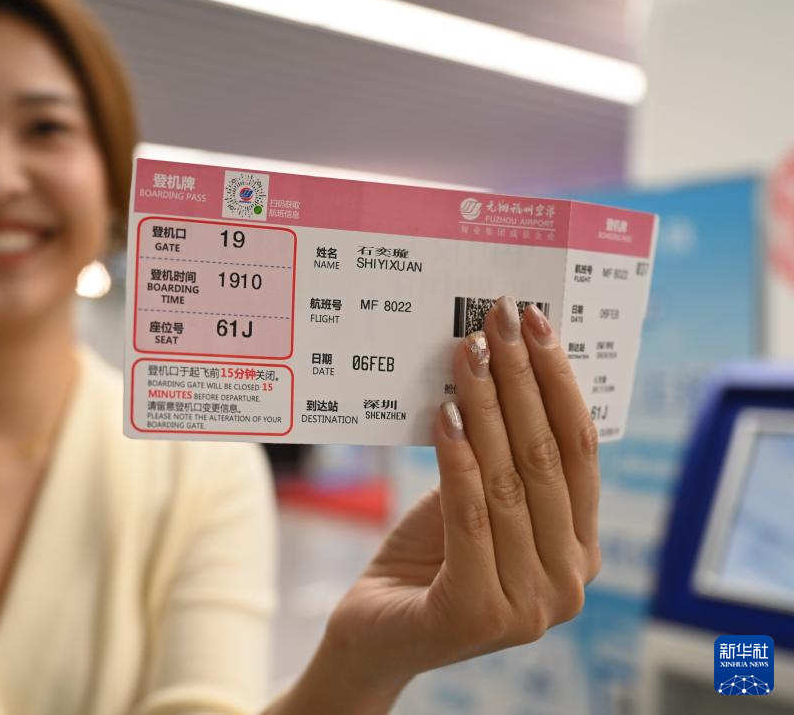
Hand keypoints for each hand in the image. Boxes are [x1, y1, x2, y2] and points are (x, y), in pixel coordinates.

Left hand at [324, 297, 600, 690]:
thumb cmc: (427, 560)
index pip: (579, 450)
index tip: (534, 323)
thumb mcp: (476, 503)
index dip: (559, 381)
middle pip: (546, 457)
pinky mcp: (478, 615)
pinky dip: (458, 459)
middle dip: (523, 378)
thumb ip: (504, 459)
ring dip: (487, 406)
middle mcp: (569, 582)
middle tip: (498, 319)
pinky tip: (445, 415)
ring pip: (509, 481)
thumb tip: (505, 365)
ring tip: (467, 353)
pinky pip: (469, 515)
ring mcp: (529, 606)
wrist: (375, 634)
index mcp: (580, 551)